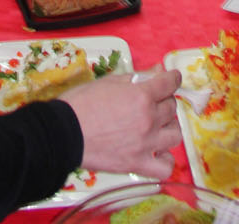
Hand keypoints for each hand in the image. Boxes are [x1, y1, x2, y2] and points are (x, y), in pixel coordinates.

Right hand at [64, 67, 181, 177]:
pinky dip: (164, 159)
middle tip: (151, 102)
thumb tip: (159, 71)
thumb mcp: (111, 81)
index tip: (170, 79)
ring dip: (167, 127)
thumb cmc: (83, 102)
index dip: (171, 79)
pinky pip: (165, 167)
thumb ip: (138, 77)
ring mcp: (145, 144)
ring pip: (174, 134)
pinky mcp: (137, 165)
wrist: (64, 132)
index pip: (170, 83)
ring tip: (156, 126)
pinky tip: (155, 152)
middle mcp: (148, 119)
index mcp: (142, 95)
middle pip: (171, 107)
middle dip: (163, 101)